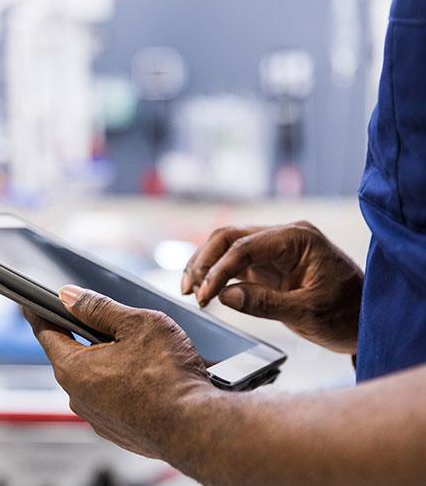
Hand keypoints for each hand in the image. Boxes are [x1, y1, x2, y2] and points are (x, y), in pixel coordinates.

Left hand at [23, 285, 214, 461]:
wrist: (196, 426)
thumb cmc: (169, 375)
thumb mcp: (135, 324)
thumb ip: (98, 308)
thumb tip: (69, 296)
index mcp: (74, 368)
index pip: (46, 332)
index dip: (39, 312)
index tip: (31, 302)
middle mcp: (79, 397)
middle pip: (72, 354)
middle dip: (87, 334)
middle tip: (109, 319)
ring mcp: (98, 417)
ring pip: (95, 376)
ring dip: (109, 359)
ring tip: (141, 350)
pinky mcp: (118, 430)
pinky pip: (112, 397)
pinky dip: (123, 382)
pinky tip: (148, 375)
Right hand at [181, 221, 362, 353]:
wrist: (367, 319)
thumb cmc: (347, 313)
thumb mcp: (309, 313)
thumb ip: (265, 303)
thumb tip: (225, 296)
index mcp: (297, 238)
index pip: (245, 246)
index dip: (218, 270)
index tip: (203, 296)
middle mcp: (283, 236)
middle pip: (229, 237)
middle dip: (204, 262)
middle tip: (189, 291)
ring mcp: (274, 249)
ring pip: (226, 247)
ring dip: (204, 266)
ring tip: (189, 291)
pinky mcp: (268, 264)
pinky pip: (233, 262)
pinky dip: (216, 275)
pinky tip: (203, 290)